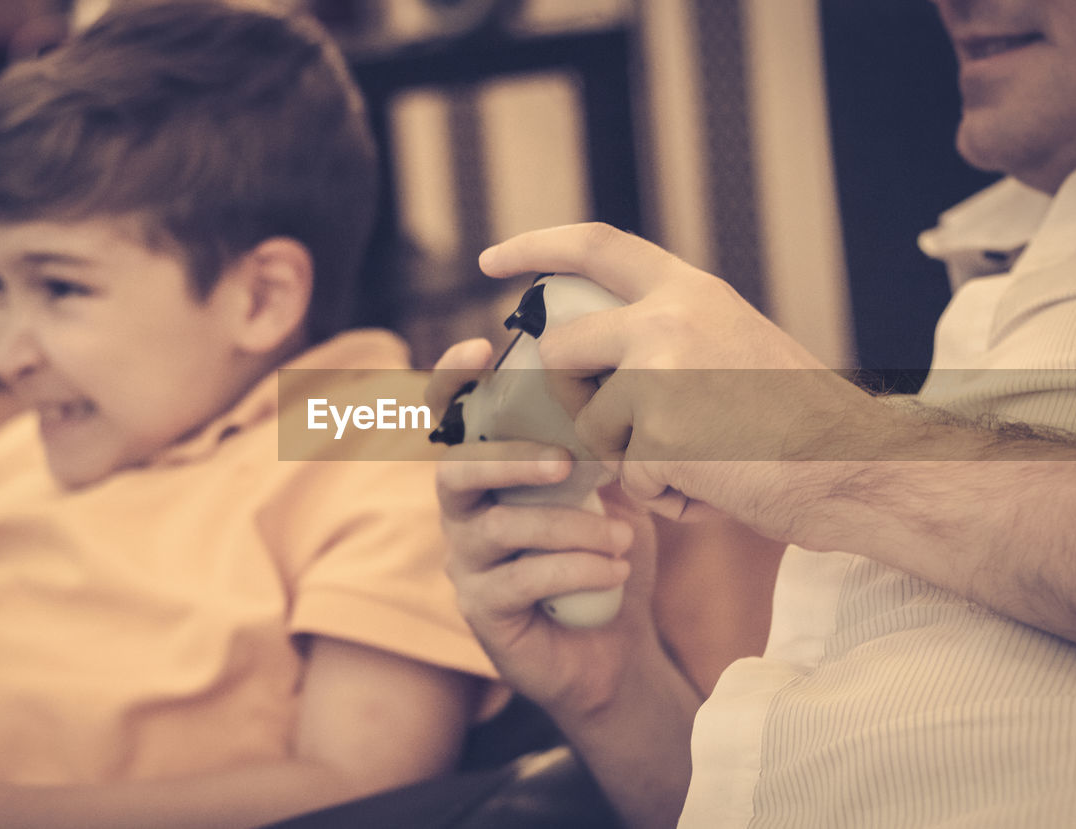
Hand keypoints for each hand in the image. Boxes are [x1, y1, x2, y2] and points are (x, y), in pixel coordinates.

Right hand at [427, 341, 667, 717]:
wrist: (616, 650)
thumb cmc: (607, 560)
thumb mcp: (612, 495)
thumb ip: (603, 451)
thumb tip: (621, 392)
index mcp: (489, 475)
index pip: (452, 420)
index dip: (453, 381)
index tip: (480, 350)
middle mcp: (465, 515)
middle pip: (455, 470)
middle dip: (509, 458)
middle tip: (566, 462)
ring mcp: (467, 565)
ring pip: (498, 528)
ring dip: (568, 528)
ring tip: (623, 539)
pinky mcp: (482, 612)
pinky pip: (519, 580)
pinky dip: (575, 570)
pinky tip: (616, 571)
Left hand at [479, 223, 881, 541]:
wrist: (849, 466)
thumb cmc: (790, 417)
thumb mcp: (728, 343)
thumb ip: (663, 336)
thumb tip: (579, 356)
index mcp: (688, 292)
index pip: (593, 246)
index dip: (534, 247)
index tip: (490, 260)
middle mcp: (668, 320)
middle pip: (561, 350)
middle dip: (571, 396)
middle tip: (619, 426)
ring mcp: (660, 374)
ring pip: (592, 426)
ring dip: (631, 457)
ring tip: (701, 457)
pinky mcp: (658, 435)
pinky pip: (629, 477)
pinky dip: (665, 494)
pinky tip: (717, 483)